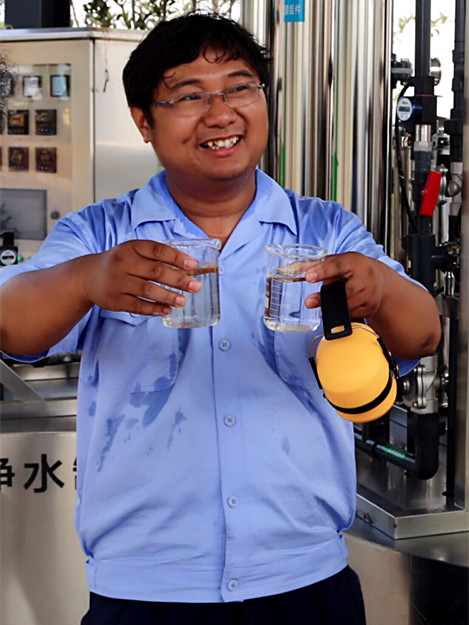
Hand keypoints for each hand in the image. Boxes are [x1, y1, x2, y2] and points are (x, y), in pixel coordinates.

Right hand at [81, 240, 201, 315]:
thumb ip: (156, 256)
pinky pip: (137, 306)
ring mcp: (118, 282)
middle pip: (155, 271)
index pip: (157, 250)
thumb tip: (190, 266)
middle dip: (178, 279)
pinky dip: (154, 309)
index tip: (193, 264)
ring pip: (147, 290)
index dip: (176, 257)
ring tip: (182, 300)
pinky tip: (166, 310)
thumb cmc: (121, 262)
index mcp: (132, 247)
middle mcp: (124, 263)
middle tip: (195, 286)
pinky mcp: (114, 300)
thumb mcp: (134, 251)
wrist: (89, 276)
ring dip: (167, 296)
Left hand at [304, 252, 385, 319]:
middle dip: (324, 298)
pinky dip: (341, 312)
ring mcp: (369, 295)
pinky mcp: (370, 308)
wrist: (379, 280)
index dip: (322, 272)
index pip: (337, 266)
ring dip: (331, 307)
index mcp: (354, 262)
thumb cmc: (353, 269)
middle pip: (343, 292)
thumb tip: (288, 268)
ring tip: (325, 303)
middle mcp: (365, 278)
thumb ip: (313, 265)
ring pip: (346, 306)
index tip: (308, 277)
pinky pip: (351, 314)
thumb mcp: (336, 262)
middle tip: (309, 301)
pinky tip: (341, 306)